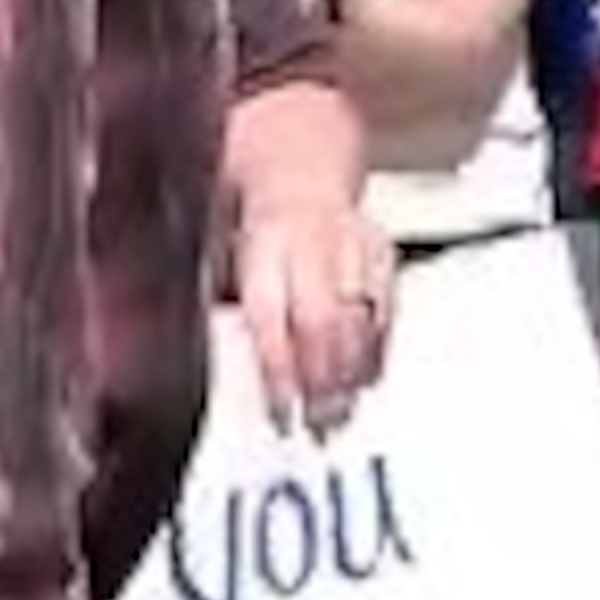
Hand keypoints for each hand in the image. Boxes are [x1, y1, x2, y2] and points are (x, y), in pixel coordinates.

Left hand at [227, 191, 393, 435]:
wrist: (298, 174)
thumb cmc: (250, 231)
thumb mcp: (217, 258)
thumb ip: (220, 306)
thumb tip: (212, 365)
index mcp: (263, 249)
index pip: (274, 321)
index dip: (280, 373)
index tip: (282, 415)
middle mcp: (312, 246)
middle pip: (322, 323)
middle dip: (322, 380)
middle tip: (320, 425)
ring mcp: (354, 247)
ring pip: (359, 318)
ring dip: (352, 372)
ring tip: (343, 413)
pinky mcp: (383, 252)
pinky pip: (388, 306)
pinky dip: (379, 346)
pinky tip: (368, 378)